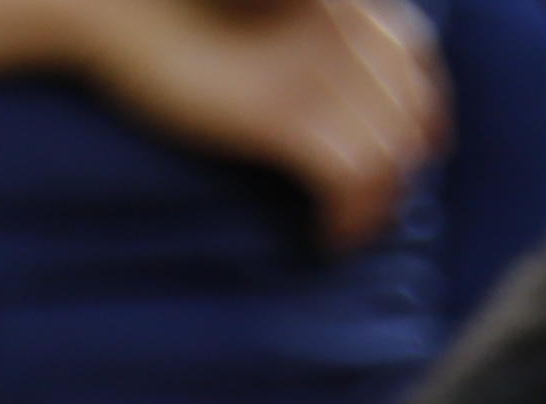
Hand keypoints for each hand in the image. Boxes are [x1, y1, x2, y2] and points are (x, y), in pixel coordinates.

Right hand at [81, 0, 444, 247]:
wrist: (122, 6)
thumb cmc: (178, 13)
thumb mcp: (265, 17)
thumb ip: (308, 33)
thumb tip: (329, 79)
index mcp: (347, 2)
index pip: (417, 60)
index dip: (423, 114)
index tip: (408, 155)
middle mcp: (345, 30)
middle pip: (410, 115)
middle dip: (403, 172)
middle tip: (373, 210)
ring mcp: (314, 72)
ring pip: (388, 153)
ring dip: (378, 206)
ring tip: (350, 231)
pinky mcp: (278, 114)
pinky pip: (349, 177)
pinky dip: (350, 218)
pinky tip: (329, 237)